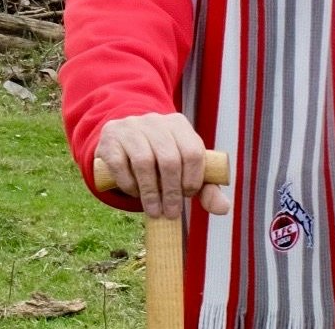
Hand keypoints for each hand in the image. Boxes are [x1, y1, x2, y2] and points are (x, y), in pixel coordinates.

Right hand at [94, 112, 231, 219]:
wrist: (124, 139)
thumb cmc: (161, 159)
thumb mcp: (186, 169)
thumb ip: (206, 188)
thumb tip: (223, 209)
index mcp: (179, 125)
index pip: (193, 151)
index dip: (193, 179)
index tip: (188, 195)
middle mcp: (155, 121)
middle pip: (169, 159)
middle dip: (171, 192)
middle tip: (170, 213)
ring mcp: (131, 127)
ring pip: (144, 162)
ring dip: (150, 193)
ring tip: (154, 211)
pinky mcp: (111, 138)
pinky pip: (121, 164)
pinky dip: (129, 185)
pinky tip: (134, 193)